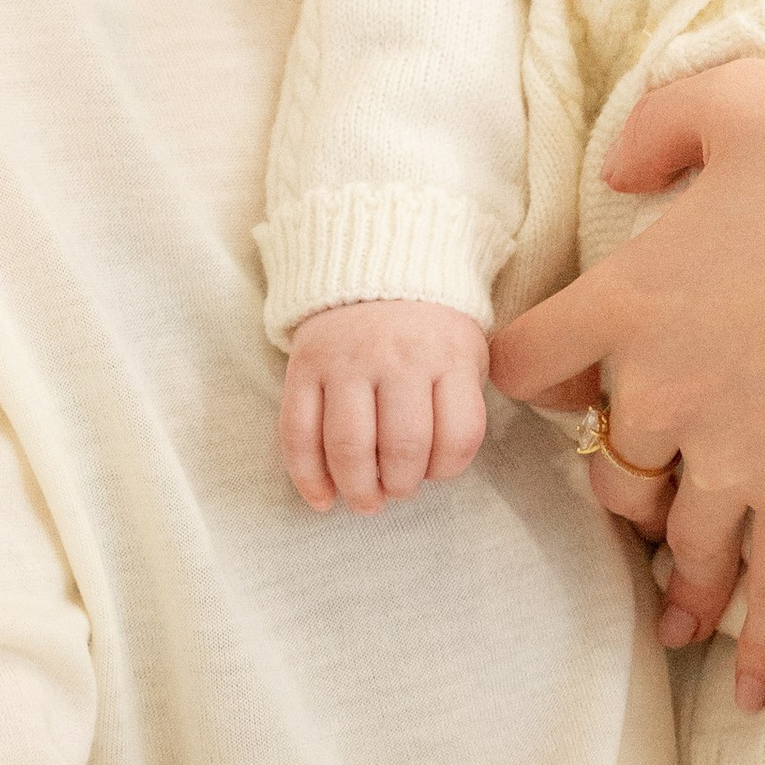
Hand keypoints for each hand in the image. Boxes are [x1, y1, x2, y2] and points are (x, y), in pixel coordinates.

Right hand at [279, 298, 488, 511]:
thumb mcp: (466, 351)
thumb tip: (434, 470)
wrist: (375, 265)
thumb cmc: (428, 328)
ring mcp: (346, 361)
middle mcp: (397, 358)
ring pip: (349, 446)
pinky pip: (298, 433)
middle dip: (400, 485)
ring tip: (365, 500)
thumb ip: (461, 403)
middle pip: (402, 446)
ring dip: (357, 488)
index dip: (448, 469)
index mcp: (448, 356)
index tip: (435, 473)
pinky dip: (308, 477)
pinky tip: (321, 498)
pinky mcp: (304, 366)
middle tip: (396, 491)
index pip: (458, 434)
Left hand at [485, 59, 764, 711]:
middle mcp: (668, 396)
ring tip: (675, 614)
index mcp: (631, 303)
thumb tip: (614, 173)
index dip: (521, 372)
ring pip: (678, 540)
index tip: (538, 378)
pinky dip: (761, 648)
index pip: (525, 362)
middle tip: (632, 480)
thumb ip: (657, 126)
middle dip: (614, 473)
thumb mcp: (742, 99)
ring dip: (674, 576)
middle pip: (604, 465)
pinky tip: (749, 695)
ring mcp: (739, 459)